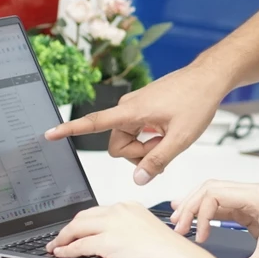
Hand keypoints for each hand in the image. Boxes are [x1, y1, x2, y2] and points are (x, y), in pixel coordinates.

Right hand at [44, 63, 229, 184]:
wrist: (209, 78)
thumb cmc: (197, 101)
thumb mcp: (181, 138)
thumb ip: (158, 161)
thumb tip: (137, 179)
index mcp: (132, 112)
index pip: (93, 123)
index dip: (70, 129)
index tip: (49, 134)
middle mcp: (128, 108)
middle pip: (118, 146)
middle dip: (138, 154)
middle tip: (165, 146)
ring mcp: (135, 107)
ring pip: (129, 141)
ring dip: (147, 147)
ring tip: (170, 136)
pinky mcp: (143, 108)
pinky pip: (137, 132)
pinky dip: (150, 138)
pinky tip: (168, 133)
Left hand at [47, 202, 226, 257]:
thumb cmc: (167, 250)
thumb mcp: (145, 230)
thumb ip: (127, 230)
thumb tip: (111, 241)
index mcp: (128, 207)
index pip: (97, 211)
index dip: (82, 222)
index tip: (76, 228)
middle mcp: (118, 211)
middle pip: (83, 216)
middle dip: (68, 228)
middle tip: (61, 238)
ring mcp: (112, 225)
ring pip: (77, 228)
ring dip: (63, 238)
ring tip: (56, 246)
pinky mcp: (107, 241)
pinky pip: (79, 244)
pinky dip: (67, 249)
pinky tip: (63, 253)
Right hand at [172, 181, 258, 257]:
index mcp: (258, 199)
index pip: (217, 195)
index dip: (202, 215)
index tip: (199, 237)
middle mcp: (252, 192)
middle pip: (211, 188)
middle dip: (191, 205)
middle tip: (178, 225)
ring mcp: (248, 196)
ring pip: (212, 191)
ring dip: (194, 204)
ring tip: (178, 219)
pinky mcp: (244, 204)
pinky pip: (218, 200)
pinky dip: (202, 207)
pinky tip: (188, 212)